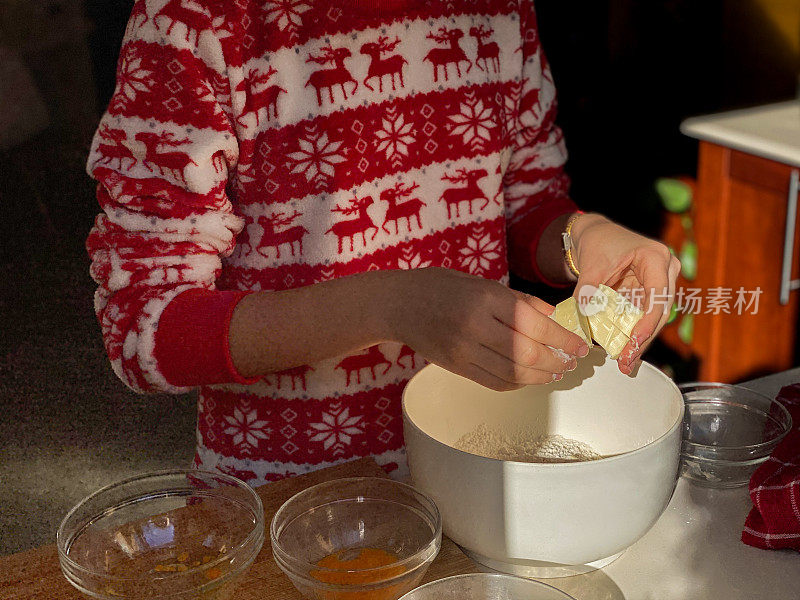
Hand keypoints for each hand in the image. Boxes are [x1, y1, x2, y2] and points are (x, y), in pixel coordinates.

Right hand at [391, 268, 589, 390]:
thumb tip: (552, 317)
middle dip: (557, 361)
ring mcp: (464, 350)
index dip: (563, 340)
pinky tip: (530, 377)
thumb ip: (518, 300)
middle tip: (571, 360)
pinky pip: (495, 382)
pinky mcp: (456, 367)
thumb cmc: (441, 286)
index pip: (535, 325)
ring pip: (513, 374)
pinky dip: (518, 383)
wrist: (399, 304)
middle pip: (527, 354)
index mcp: (486, 298)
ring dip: (541, 376)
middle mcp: (475, 326)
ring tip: (556, 371)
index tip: (580, 346)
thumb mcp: (481, 281)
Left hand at [570, 214, 680, 374]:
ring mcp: (660, 284)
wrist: (597, 236)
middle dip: (643, 339)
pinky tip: (627, 353)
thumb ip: (587, 289)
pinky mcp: (649, 295)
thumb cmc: (598, 243)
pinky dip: (635, 335)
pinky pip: (644, 318)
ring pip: (654, 319)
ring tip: (626, 363)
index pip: (657, 294)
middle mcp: (664, 271)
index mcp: (655, 258)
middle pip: (659, 311)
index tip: (636, 339)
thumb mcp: (591, 265)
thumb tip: (584, 312)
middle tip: (627, 360)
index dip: (648, 320)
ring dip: (641, 342)